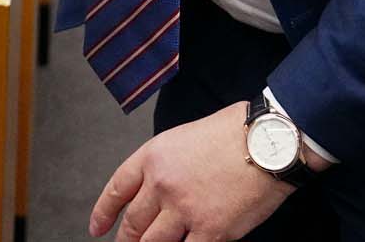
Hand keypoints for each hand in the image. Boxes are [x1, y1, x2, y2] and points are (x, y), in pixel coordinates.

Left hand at [90, 103, 306, 240]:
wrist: (266, 143)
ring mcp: (185, 211)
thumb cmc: (231, 134)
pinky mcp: (210, 231)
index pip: (116, 190)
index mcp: (152, 158)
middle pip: (133, 223)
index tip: (97, 227)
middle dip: (126, 239)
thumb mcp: (182, 138)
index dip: (103, 213)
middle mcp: (162, 185)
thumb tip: (156, 187)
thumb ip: (164, 165)